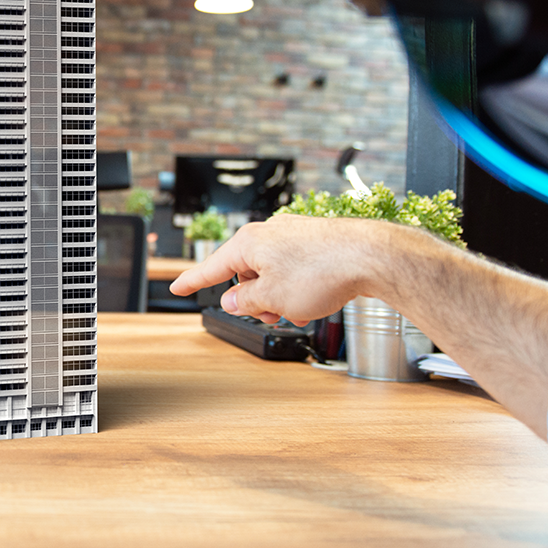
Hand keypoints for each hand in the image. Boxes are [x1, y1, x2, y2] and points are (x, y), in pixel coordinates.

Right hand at [169, 215, 377, 325]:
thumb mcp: (272, 298)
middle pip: (246, 272)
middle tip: (269, 314)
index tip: (175, 288)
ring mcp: (294, 235)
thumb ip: (245, 301)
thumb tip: (233, 300)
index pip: (212, 266)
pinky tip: (313, 301)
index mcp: (249, 242)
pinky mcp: (316, 241)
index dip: (193, 281)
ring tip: (297, 311)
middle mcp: (269, 233)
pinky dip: (296, 287)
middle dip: (254, 298)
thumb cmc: (323, 271)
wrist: (372, 256)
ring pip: (272, 273)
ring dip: (278, 296)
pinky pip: (294, 268)